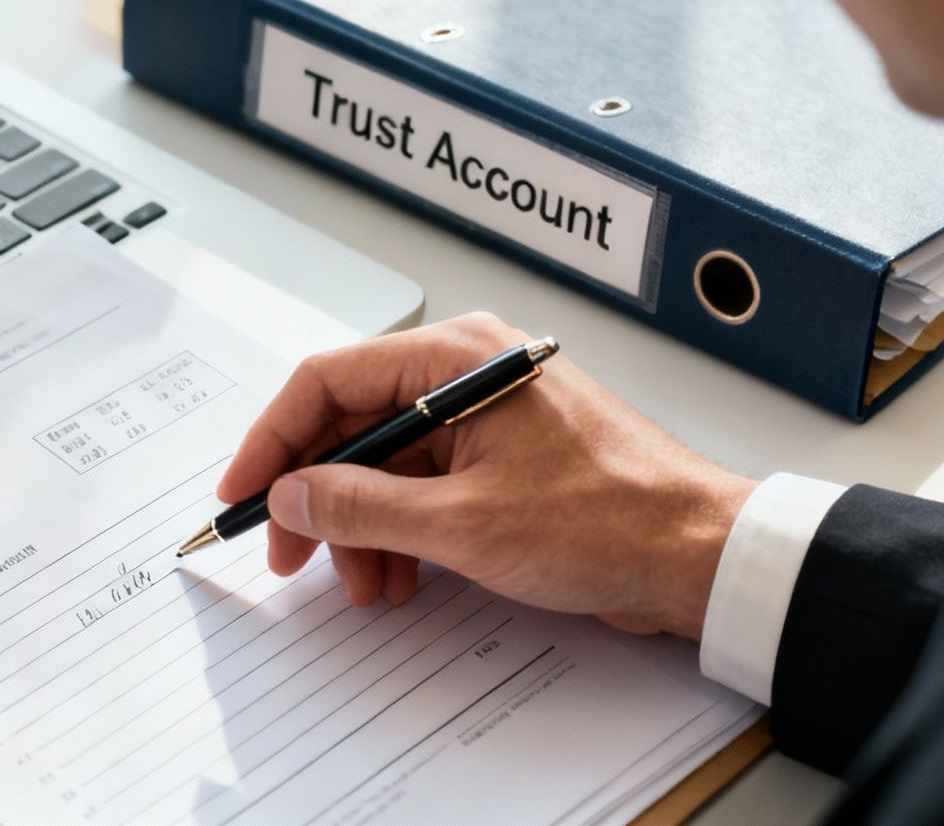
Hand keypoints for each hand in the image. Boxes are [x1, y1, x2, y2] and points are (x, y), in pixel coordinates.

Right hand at [218, 314, 756, 638]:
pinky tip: (402, 579)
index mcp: (457, 357)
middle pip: (353, 424)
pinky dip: (403, 533)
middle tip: (289, 555)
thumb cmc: (611, 520)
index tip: (241, 494)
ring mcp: (488, 416)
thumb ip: (363, 507)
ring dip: (362, 527)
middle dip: (318, 497)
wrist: (702, 555)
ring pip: (387, 464)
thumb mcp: (464, 525)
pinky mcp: (505, 458)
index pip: (328, 380)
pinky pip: (427, 486)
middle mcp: (468, 373)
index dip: (272, 440)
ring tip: (366, 586)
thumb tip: (292, 493)